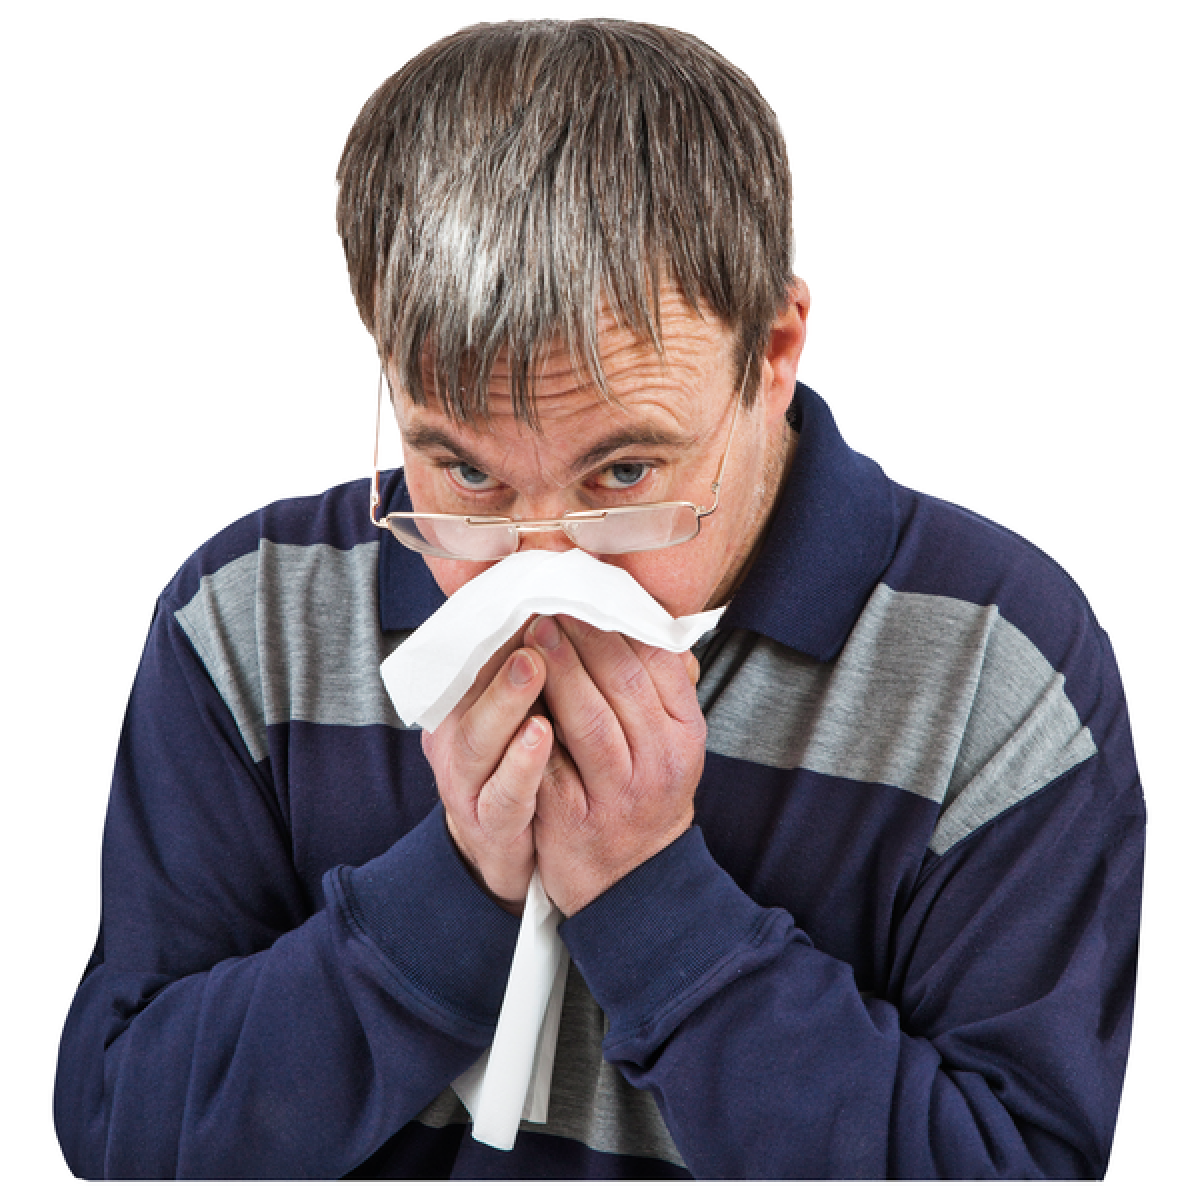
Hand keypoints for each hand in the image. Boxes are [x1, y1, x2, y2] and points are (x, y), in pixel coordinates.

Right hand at [421, 626, 553, 913]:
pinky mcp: (488, 824)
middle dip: (505, 652)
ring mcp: (467, 784)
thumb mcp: (522, 714)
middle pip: (472, 691)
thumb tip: (580, 606)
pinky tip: (543, 736)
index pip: (478, 657)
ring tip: (535, 667)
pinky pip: (503, 794)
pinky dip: (520, 764)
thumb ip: (540, 670)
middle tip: (536, 622)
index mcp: (465, 705)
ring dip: (507, 700)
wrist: (509, 856)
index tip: (541, 589)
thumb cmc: (522, 770)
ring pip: (479, 740)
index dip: (507, 625)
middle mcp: (457, 739)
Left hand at [523, 615, 706, 915]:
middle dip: (583, 638)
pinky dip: (530, 727)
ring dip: (558, 672)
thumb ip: (664, 687)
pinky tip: (513, 694)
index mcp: (684, 735)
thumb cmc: (645, 795)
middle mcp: (659, 763)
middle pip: (623, 684)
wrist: (633, 882)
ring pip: (588, 720)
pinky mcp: (574, 818)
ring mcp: (618, 793)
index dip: (620, 624)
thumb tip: (649, 619)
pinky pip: (550, 764)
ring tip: (532, 635)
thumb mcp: (671, 743)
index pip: (658, 664)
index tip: (589, 593)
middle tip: (550, 603)